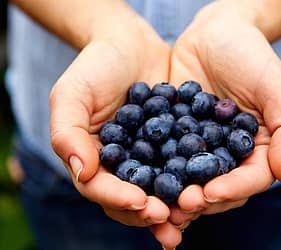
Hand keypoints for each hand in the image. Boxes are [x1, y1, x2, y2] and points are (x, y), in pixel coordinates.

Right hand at [49, 9, 181, 246]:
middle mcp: (122, 166)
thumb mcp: (72, 94)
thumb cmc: (95, 67)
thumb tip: (82, 173)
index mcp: (94, 160)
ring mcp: (150, 158)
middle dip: (150, 213)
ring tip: (193, 212)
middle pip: (132, 199)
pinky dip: (196, 177)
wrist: (130, 45)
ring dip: (176, 206)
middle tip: (170, 219)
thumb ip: (68, 134)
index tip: (142, 202)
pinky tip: (212, 184)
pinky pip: (184, 166)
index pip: (102, 189)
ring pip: (161, 190)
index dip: (119, 199)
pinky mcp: (174, 146)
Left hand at [168, 0, 280, 231]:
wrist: (214, 33)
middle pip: (218, 188)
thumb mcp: (277, 88)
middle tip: (179, 205)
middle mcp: (229, 157)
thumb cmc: (252, 56)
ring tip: (156, 203)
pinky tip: (138, 178)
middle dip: (199, 199)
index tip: (210, 193)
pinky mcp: (174, 138)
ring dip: (173, 195)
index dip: (232, 189)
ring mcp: (200, 150)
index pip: (250, 179)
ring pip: (189, 180)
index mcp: (259, 151)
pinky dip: (153, 169)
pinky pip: (164, 157)